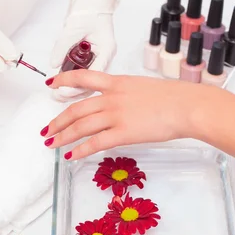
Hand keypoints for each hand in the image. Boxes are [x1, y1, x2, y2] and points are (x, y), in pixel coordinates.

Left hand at [42, 70, 234, 160]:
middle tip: (46, 130)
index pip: (83, 77)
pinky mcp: (123, 133)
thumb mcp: (144, 88)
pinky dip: (80, 150)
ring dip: (63, 135)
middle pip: (76, 108)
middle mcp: (112, 97)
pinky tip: (70, 156)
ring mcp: (116, 115)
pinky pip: (95, 143)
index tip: (50, 84)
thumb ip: (127, 95)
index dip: (64, 80)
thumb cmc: (175, 98)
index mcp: (118, 82)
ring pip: (80, 125)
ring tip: (51, 144)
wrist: (188, 106)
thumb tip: (121, 106)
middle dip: (58, 120)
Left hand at [50, 0, 117, 100]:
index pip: (93, 75)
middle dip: (73, 91)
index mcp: (106, 50)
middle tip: (55, 95)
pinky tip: (61, 84)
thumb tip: (54, 64)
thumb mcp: (74, 27)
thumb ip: (63, 46)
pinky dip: (71, 79)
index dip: (78, 85)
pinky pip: (82, 73)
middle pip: (91, 82)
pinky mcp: (90, 56)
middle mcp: (104, 57)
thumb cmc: (90, 7)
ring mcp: (98, 57)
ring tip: (56, 93)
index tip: (62, 90)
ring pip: (86, 80)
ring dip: (71, 88)